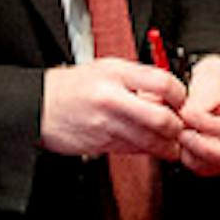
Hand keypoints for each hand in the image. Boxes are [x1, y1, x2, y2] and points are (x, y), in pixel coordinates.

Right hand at [41, 58, 186, 159]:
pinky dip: (146, 150)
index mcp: (116, 73)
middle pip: (161, 118)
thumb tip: (168, 93)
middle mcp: (112, 98)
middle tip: (181, 127)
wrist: (37, 106)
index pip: (163, 83)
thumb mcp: (105, 69)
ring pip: (149, 141)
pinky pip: (133, 150)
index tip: (182, 101)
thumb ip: (137, 79)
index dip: (181, 95)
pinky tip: (148, 145)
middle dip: (177, 128)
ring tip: (170, 142)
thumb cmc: (72, 86)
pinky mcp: (100, 144)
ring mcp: (105, 124)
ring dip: (166, 145)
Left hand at [177, 53, 219, 175]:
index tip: (187, 110)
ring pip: (210, 166)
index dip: (202, 122)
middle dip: (196, 143)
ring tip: (182, 130)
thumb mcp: (211, 76)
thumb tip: (188, 116)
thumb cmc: (218, 81)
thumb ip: (201, 97)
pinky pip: (201, 169)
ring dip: (190, 150)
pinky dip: (188, 156)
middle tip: (181, 128)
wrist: (213, 88)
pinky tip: (186, 139)